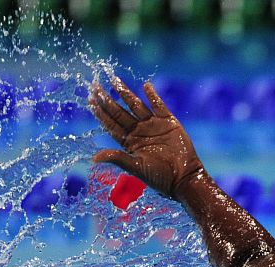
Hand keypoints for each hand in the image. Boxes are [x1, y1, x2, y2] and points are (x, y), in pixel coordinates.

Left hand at [89, 77, 203, 197]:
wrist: (184, 178)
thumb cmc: (159, 177)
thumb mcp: (137, 168)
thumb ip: (117, 158)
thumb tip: (94, 158)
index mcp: (129, 143)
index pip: (111, 124)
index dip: (100, 112)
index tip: (90, 100)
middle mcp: (138, 132)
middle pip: (119, 112)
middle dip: (107, 100)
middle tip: (96, 86)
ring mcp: (153, 125)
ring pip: (136, 105)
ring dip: (125, 93)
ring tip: (115, 80)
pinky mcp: (168, 122)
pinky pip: (159, 106)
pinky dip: (153, 96)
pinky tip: (146, 86)